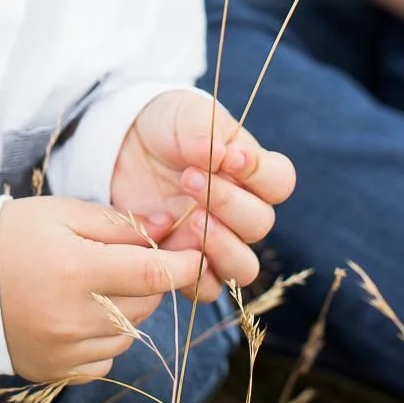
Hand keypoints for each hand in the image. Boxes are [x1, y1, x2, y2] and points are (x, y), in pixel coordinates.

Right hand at [0, 196, 204, 382]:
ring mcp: (65, 351)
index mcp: (76, 271)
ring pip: (129, 333)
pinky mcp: (56, 372)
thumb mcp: (60, 214)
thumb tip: (168, 225)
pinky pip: (105, 360)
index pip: (154, 273)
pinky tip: (79, 315)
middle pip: (145, 304)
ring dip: (127, 309)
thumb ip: (117, 222)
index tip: (197, 251)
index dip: (185, 262)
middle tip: (130, 258)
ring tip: (94, 285)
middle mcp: (74, 318)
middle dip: (149, 280)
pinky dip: (104, 339)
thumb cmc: (9, 237)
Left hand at [111, 90, 294, 296]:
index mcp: (252, 172)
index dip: (260, 173)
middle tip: (189, 178)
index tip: (230, 157)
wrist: (124, 147)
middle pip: (260, 223)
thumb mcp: (184, 115)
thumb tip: (220, 155)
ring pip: (243, 267)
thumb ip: (203, 131)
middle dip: (228, 202)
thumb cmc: (167, 126)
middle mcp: (241, 211)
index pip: (279, 181)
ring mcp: (216, 241)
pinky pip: (206, 288)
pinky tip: (170, 245)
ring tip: (192, 220)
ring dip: (222, 247)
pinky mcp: (186, 262)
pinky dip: (194, 274)